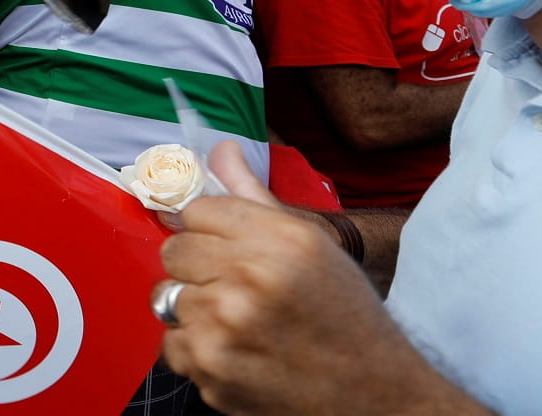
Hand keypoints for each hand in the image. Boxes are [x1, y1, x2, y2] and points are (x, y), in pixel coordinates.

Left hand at [159, 144, 468, 413]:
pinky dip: (196, 348)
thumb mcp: (312, 245)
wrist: (374, 395)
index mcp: (281, 241)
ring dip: (195, 309)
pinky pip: (172, 343)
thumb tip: (219, 150)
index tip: (231, 248)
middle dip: (199, 266)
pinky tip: (234, 350)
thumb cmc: (344, 315)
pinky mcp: (211, 371)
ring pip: (167, 297)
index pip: (198, 210)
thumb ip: (253, 197)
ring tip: (239, 321)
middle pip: (175, 251)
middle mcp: (251, 280)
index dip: (212, 229)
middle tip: (235, 286)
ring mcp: (226, 329)